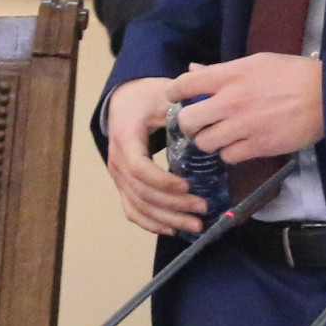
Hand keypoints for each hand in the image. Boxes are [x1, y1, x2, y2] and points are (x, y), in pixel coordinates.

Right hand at [105, 75, 208, 236]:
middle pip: (142, 193)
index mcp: (126, 137)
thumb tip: (208, 125)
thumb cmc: (147, 98)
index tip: (188, 185)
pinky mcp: (123, 185)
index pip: (139, 168)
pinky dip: (151, 224)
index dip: (163, 181)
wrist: (124, 102)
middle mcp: (117, 160)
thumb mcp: (164, 95)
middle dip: (173, 205)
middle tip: (202, 209)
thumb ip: (183, 110)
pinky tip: (172, 230)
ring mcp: (118, 176)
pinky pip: (132, 210)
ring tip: (195, 225)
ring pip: (138, 207)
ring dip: (167, 220)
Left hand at [171, 53, 324, 161]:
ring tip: (219, 136)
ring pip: (205, 143)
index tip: (175, 98)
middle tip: (197, 124)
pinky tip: (238, 145)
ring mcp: (244, 126)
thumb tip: (193, 70)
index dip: (174, 93)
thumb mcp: (256, 63)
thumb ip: (222, 70)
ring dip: (209, 141)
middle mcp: (232, 101)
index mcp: (231, 75)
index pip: (185, 84)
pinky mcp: (257, 146)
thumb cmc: (292, 74)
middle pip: (188, 120)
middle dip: (188, 124)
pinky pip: (228, 157)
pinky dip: (229, 153)